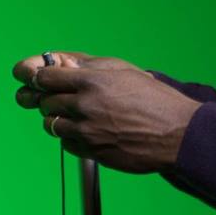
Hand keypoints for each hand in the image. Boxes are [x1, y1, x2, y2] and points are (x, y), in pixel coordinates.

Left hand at [11, 51, 200, 172]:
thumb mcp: (122, 70)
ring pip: (50, 124)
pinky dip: (71, 137)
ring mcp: (87, 131)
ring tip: (81, 115)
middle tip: (63, 98)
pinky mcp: (91, 152)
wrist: (179, 134)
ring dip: (59, 119)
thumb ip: (87, 66)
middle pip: (43, 101)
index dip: (36, 78)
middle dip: (49, 98)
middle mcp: (85, 106)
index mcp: (91, 81)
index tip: (36, 79)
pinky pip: (65, 143)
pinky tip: (91, 131)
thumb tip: (58, 63)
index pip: (43, 78)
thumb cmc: (153, 98)